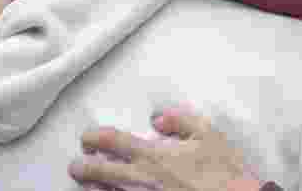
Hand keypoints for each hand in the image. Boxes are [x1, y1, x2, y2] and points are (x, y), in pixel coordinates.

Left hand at [68, 105, 261, 190]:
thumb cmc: (225, 172)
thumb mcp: (208, 134)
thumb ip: (180, 120)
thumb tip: (157, 118)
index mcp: (154, 156)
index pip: (112, 142)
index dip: (93, 138)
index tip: (87, 138)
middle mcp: (142, 181)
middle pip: (99, 173)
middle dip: (82, 168)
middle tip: (76, 165)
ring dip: (93, 189)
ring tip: (87, 185)